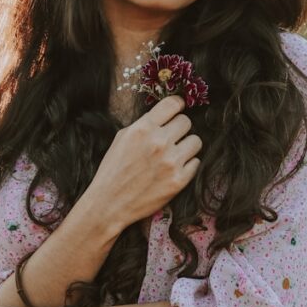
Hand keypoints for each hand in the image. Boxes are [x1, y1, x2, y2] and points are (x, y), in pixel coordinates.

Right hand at [89, 94, 201, 231]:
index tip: (178, 110)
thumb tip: (165, 115)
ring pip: (196, 141)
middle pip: (186, 121)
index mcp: (143, 128)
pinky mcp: (179, 180)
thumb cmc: (113, 170)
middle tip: (171, 138)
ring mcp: (171, 162)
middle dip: (179, 129)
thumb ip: (144, 124)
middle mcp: (159, 142)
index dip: (177, 105)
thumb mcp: (122, 138)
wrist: (109, 203)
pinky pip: (196, 162)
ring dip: (186, 146)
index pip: (173, 104)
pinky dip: (187, 165)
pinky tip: (173, 170)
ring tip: (174, 154)